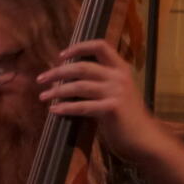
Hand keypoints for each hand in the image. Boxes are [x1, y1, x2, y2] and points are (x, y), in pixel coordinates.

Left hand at [38, 39, 165, 162]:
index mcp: (120, 68)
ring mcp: (116, 92)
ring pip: (79, 86)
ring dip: (57, 91)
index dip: (79, 47)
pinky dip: (66, 108)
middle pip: (82, 67)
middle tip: (41, 79)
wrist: (143, 137)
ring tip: (43, 97)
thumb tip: (68, 77)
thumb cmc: (126, 116)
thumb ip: (100, 81)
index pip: (100, 46)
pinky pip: (82, 106)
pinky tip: (54, 110)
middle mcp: (119, 76)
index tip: (60, 55)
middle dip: (58, 72)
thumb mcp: (116, 91)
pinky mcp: (111, 108)